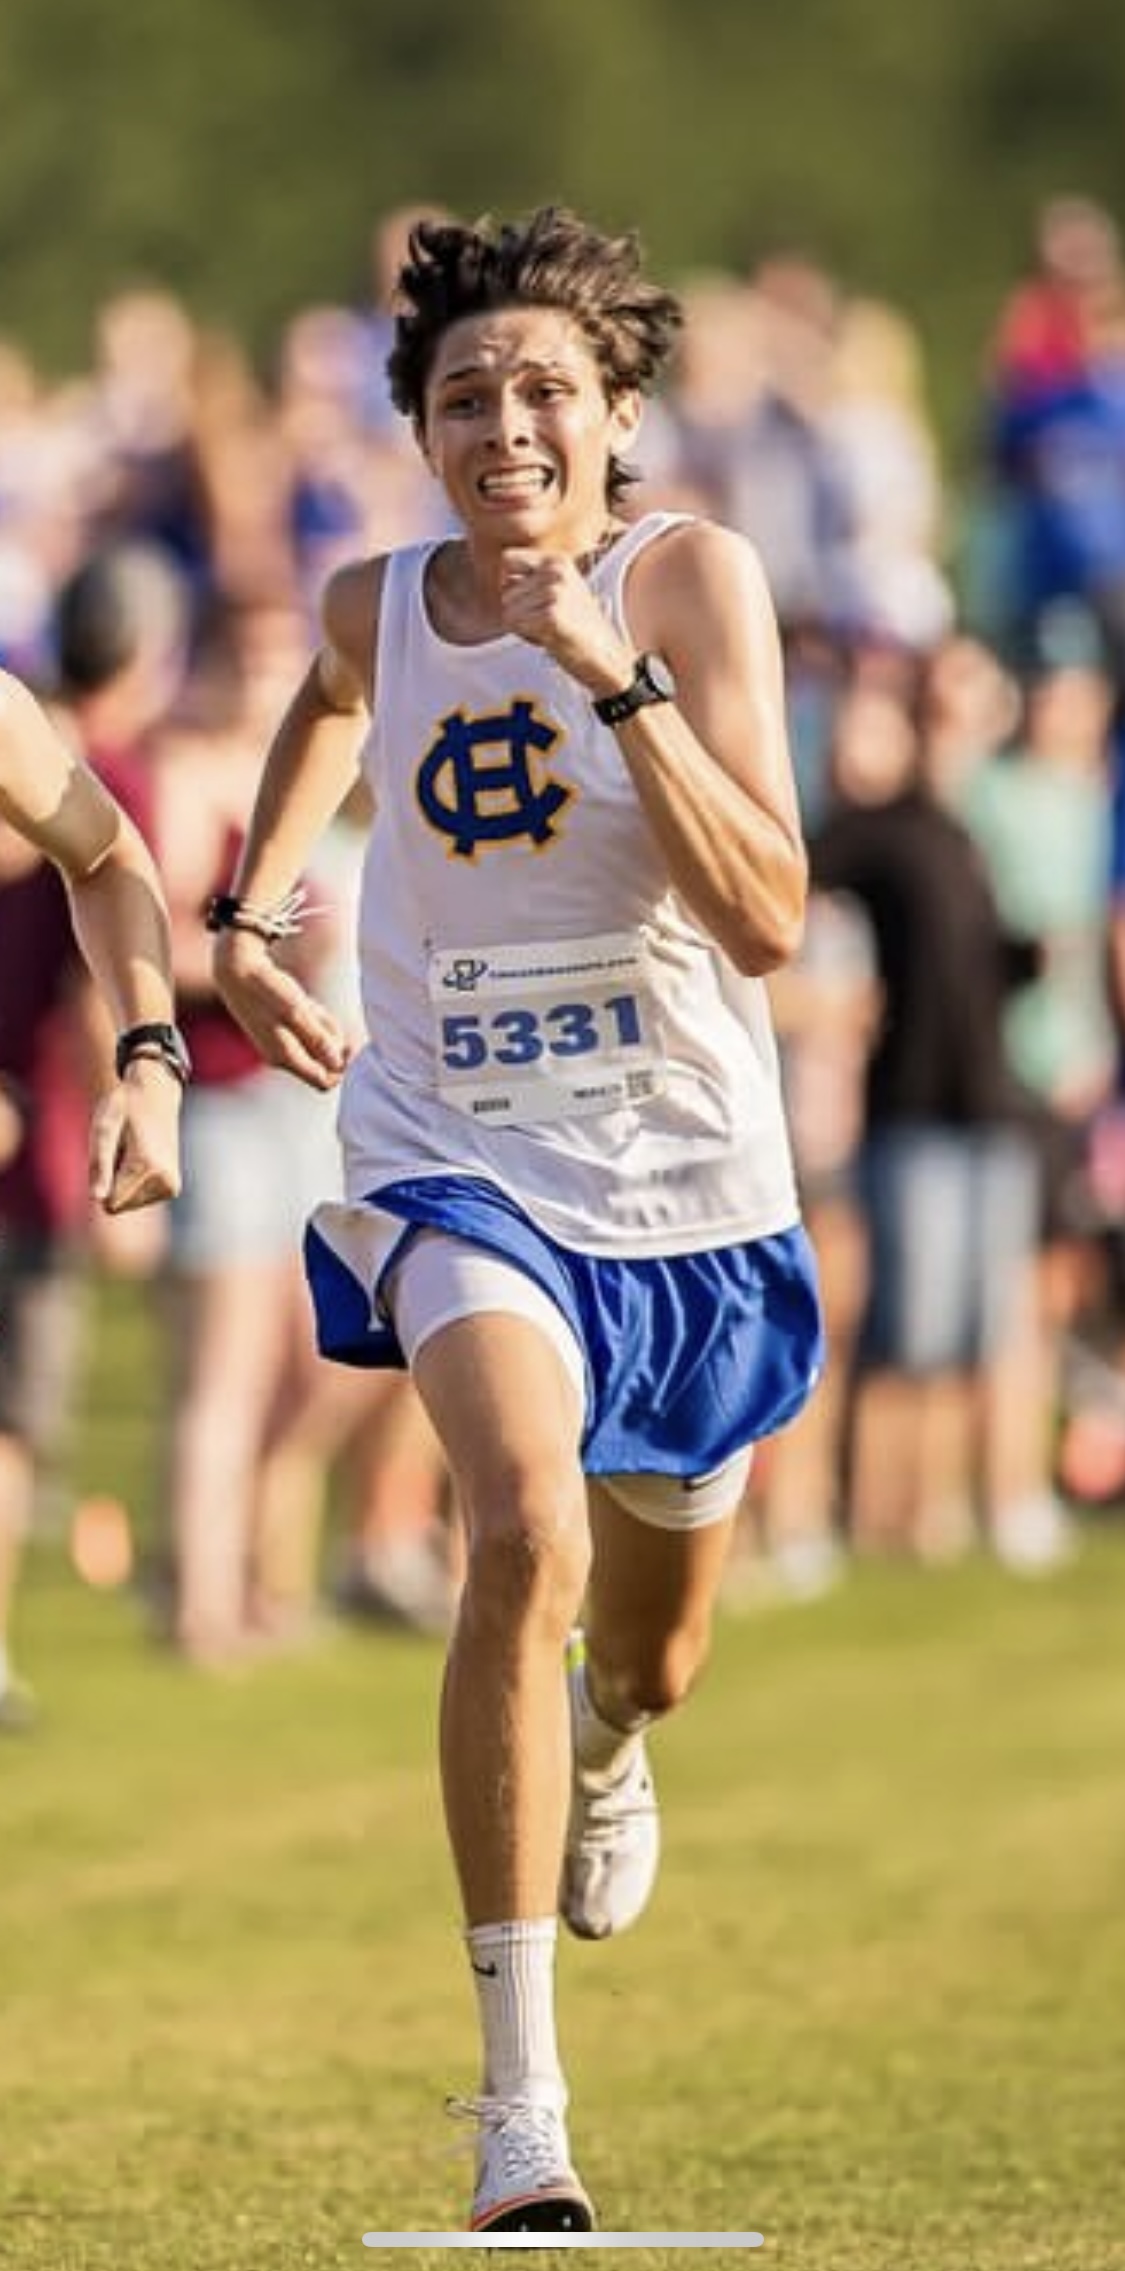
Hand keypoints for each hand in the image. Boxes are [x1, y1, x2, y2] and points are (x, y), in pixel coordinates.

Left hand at [90, 1065, 182, 1213]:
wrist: (156, 1093)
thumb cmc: (124, 1107)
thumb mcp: (104, 1128)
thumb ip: (100, 1165)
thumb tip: (97, 1200)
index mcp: (147, 1167)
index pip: (111, 1203)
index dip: (102, 1180)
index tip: (112, 1152)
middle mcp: (165, 1181)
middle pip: (119, 1205)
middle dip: (112, 1181)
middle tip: (122, 1150)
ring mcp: (172, 1186)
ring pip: (128, 1203)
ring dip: (122, 1180)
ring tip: (132, 1150)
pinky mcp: (173, 1188)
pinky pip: (139, 1199)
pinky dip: (134, 1181)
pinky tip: (141, 1155)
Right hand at [213, 931, 351, 1090]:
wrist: (238, 969)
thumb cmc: (267, 989)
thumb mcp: (297, 1012)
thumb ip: (318, 1039)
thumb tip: (338, 1065)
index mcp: (285, 1058)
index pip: (323, 1082)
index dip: (342, 1068)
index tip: (350, 1044)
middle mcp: (281, 1058)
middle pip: (323, 1063)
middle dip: (332, 1041)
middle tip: (322, 1015)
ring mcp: (279, 1046)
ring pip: (317, 1045)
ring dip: (322, 1026)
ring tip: (308, 1004)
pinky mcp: (278, 1032)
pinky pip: (308, 1032)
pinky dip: (314, 1019)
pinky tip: (305, 1002)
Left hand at [498, 549, 630, 689]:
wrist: (605, 656)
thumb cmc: (580, 627)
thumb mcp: (563, 588)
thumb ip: (534, 578)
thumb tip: (502, 579)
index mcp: (558, 561)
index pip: (508, 559)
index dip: (509, 582)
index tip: (525, 599)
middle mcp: (556, 571)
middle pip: (506, 590)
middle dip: (519, 610)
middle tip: (547, 620)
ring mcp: (554, 592)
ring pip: (508, 609)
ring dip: (523, 625)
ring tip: (550, 628)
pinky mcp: (550, 615)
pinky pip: (514, 624)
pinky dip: (526, 636)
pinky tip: (549, 637)